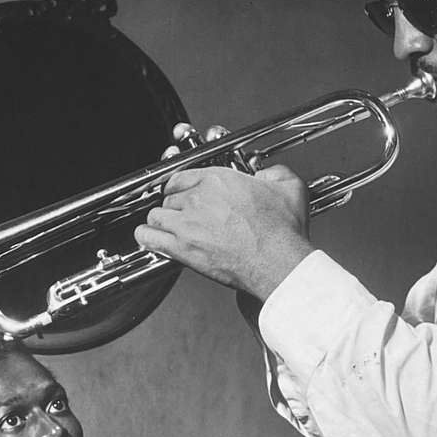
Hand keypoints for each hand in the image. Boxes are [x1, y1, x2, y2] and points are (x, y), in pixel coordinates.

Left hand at [134, 164, 314, 299]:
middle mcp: (199, 198)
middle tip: (182, 215)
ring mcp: (187, 224)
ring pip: (157, 215)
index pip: (182, 176)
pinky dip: (146, 237)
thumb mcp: (289, 187)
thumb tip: (265, 174)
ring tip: (166, 227)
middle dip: (175, 206)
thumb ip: (274, 173)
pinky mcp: (182, 248)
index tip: (184, 192)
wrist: (278, 263)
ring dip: (160, 220)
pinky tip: (149, 238)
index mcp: (219, 180)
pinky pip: (149, 238)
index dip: (181, 185)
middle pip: (170, 197)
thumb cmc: (282, 232)